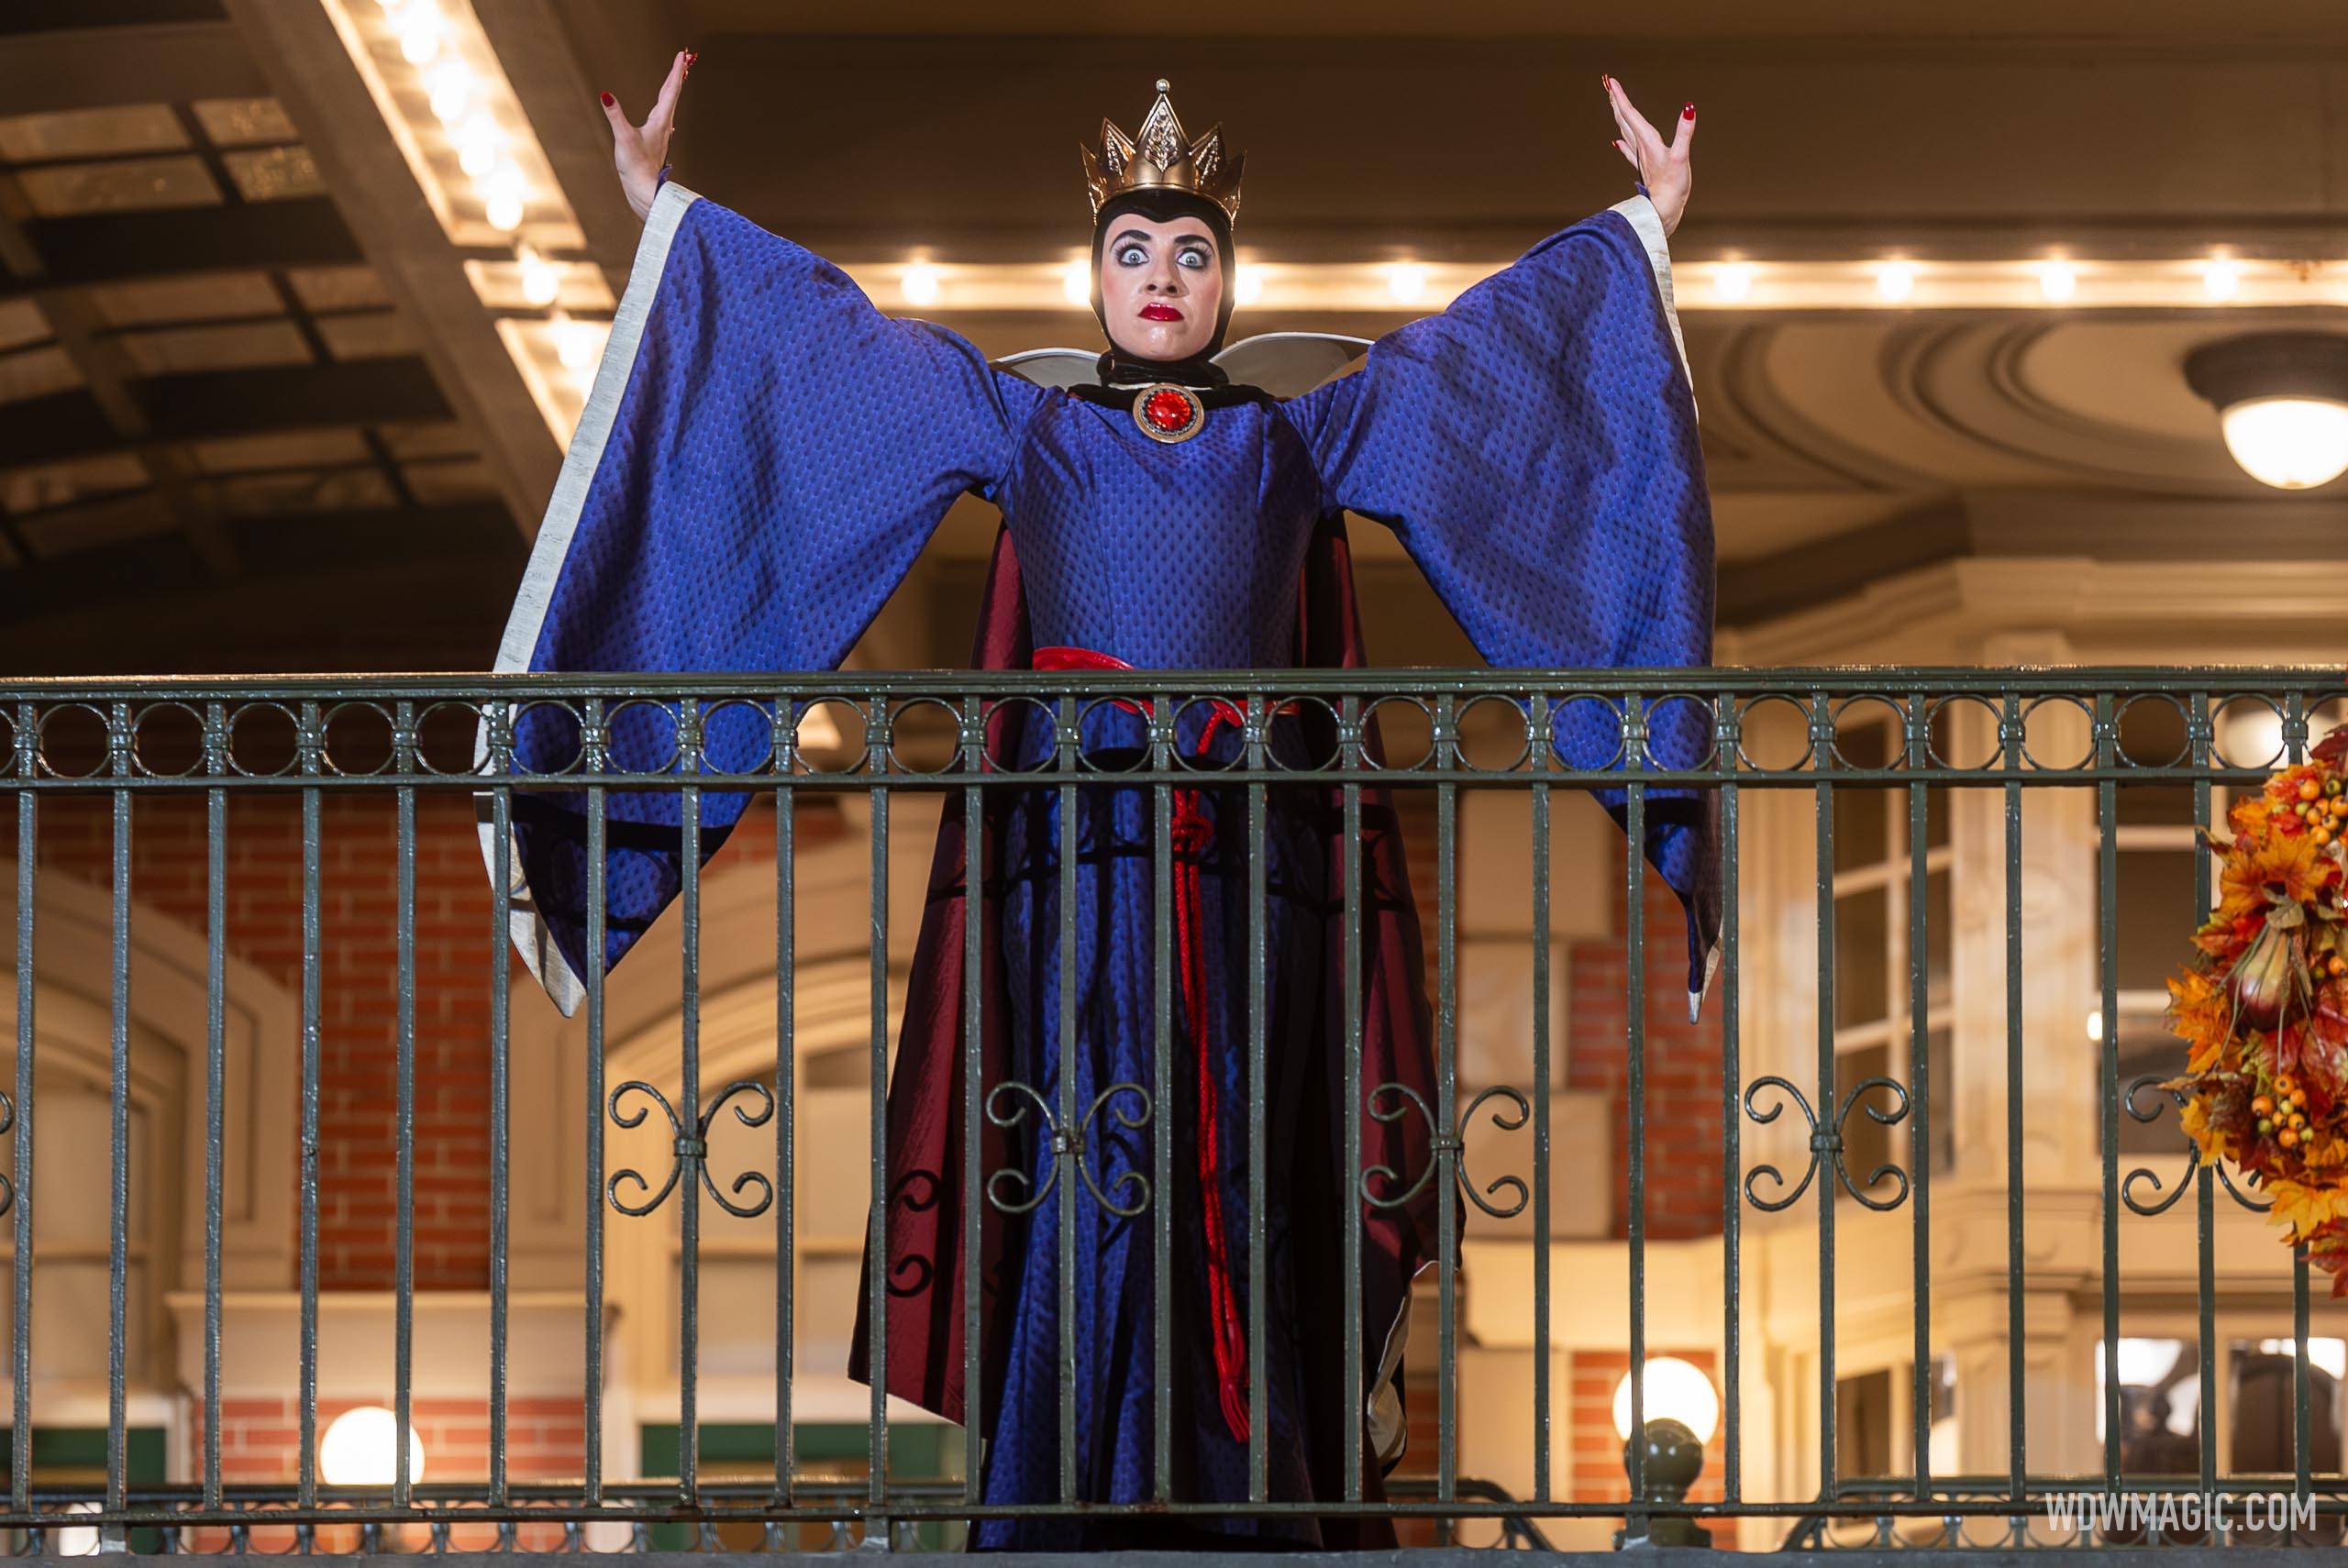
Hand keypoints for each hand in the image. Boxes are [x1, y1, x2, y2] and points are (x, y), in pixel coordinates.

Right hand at [601, 50, 691, 221]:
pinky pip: (664, 118)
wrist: (644, 190)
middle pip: (673, 94)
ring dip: (673, 89)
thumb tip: (605, 95)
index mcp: (660, 121)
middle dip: (678, 75)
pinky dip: (666, 107)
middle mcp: (664, 126)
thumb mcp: (623, 138)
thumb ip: (614, 115)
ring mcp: (661, 134)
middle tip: (684, 58)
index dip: (676, 71)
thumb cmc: (635, 166)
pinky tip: (666, 116)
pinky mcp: (656, 143)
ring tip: (678, 78)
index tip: (683, 54)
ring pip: (670, 106)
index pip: (670, 90)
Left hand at [1602, 74, 1693, 238]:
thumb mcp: (1681, 156)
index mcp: (1647, 140)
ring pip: (1625, 131)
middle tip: (1607, 85)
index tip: (1611, 81)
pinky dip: (1623, 142)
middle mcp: (1640, 146)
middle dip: (1616, 101)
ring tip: (1613, 103)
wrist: (1664, 210)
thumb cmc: (1673, 185)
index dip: (1621, 97)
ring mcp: (1641, 157)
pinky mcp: (1645, 167)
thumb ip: (1684, 131)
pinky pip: (1630, 151)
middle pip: (1623, 119)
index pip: (1630, 113)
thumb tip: (1689, 108)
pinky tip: (1617, 141)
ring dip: (1619, 115)